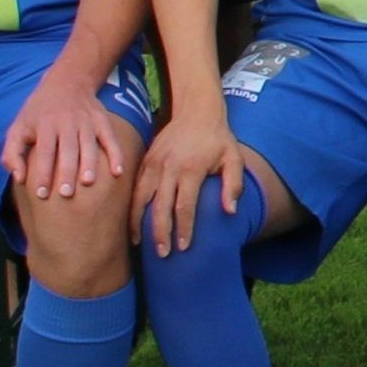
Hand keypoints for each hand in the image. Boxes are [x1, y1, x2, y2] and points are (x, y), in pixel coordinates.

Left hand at [1, 61, 132, 205]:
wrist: (67, 81)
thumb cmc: (38, 112)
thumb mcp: (18, 127)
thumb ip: (12, 154)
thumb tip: (19, 178)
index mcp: (45, 125)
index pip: (45, 152)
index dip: (43, 173)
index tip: (42, 194)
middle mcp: (67, 123)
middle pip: (68, 150)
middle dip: (67, 172)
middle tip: (66, 194)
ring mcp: (87, 122)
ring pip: (89, 145)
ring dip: (89, 164)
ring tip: (88, 183)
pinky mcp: (102, 121)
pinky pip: (110, 139)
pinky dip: (115, 155)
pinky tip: (118, 172)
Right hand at [133, 108, 251, 255]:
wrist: (196, 112)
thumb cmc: (218, 139)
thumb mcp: (234, 157)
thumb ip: (234, 184)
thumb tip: (230, 211)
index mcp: (191, 169)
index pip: (184, 206)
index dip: (184, 228)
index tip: (183, 247)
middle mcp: (168, 168)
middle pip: (160, 207)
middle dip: (160, 233)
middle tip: (162, 255)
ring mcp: (153, 165)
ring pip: (141, 200)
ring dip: (139, 224)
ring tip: (141, 245)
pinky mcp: (145, 162)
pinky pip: (135, 189)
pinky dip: (132, 208)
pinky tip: (133, 224)